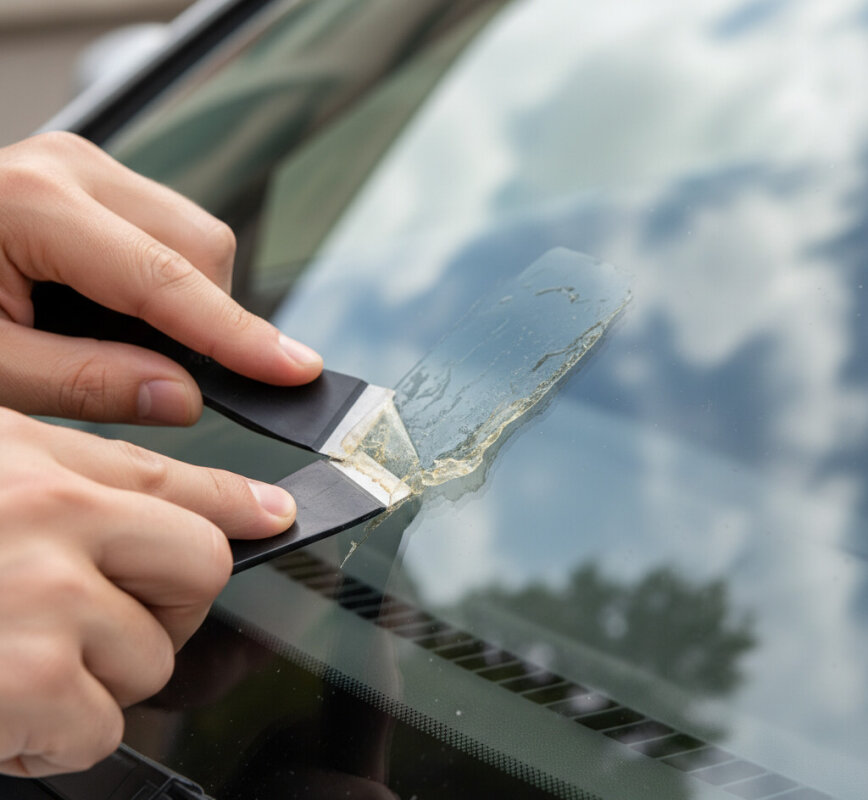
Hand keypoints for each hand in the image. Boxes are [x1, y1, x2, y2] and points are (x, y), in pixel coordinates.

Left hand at [0, 131, 321, 424]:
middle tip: (163, 375)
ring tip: (118, 340)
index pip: (168, 280)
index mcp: (33, 206)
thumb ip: (88, 383)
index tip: (295, 371)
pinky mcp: (94, 180)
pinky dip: (168, 284)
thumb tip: (185, 397)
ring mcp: (86, 167)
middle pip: (202, 245)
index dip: (240, 336)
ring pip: (196, 237)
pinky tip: (116, 310)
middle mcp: (71, 170)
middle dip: (208, 320)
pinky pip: (170, 232)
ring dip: (188, 303)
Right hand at [0, 409, 297, 777]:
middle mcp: (51, 522)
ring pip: (152, 658)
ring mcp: (42, 603)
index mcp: (35, 468)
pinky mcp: (27, 684)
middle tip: (97, 619)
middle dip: (164, 605)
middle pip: (200, 567)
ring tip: (15, 661)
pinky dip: (58, 737)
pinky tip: (1, 710)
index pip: (176, 481)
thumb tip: (203, 497)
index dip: (237, 501)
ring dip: (96, 678)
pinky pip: (102, 727)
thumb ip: (80, 476)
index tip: (274, 515)